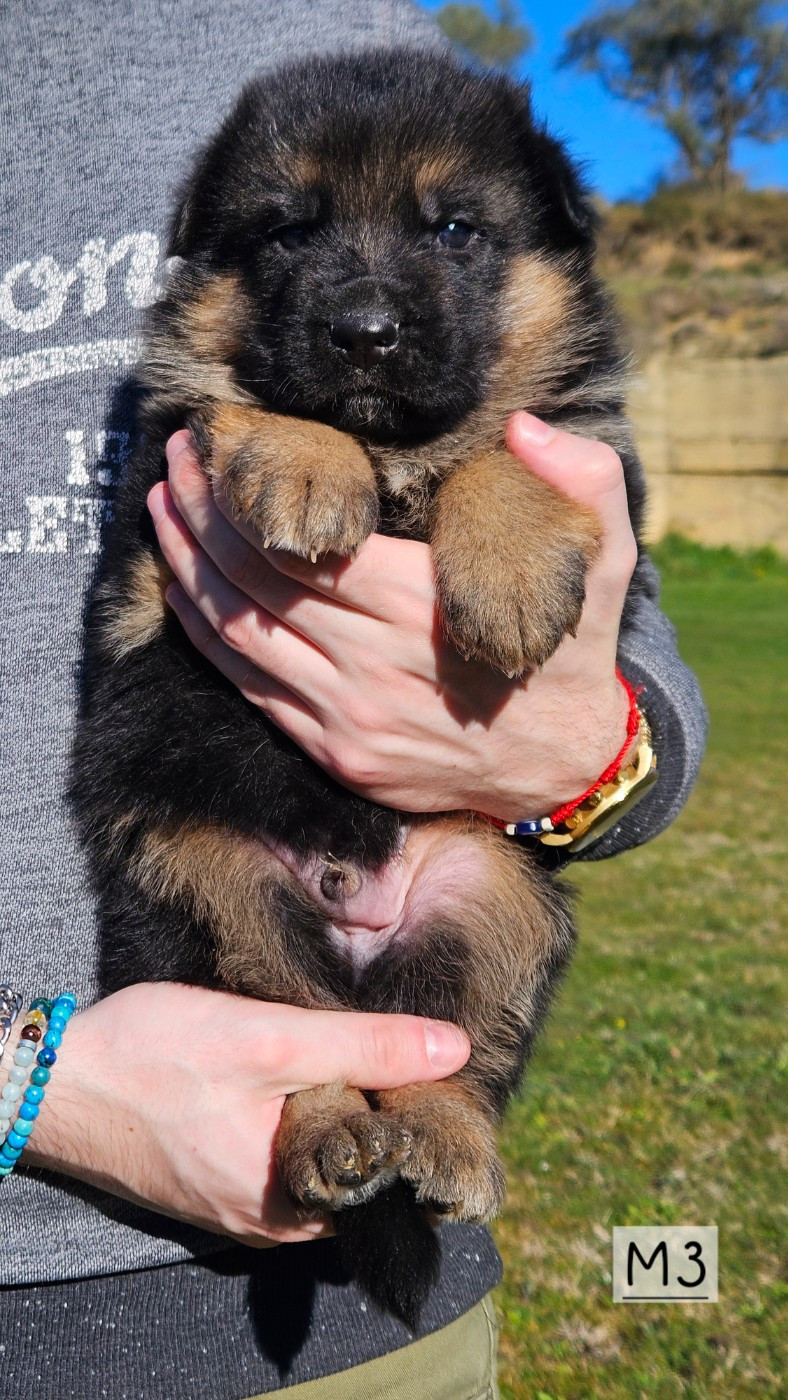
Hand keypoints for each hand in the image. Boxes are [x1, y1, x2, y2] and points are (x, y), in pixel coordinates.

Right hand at [24, 984, 468, 1246]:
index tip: (437, 1073)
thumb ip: (364, 1047)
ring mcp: (240, 1203)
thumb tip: (454, 1049)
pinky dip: (297, 1116)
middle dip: (380, 1116)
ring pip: (318, 1159)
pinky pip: (280, 1155)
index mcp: (292, 1204)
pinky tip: (298, 1072)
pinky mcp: (216, 1178)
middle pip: (357, 1171)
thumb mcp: (270, 1039)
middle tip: (400, 1051)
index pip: (391, 1180)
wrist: (56, 1079)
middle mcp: (270, 1220)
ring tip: (354, 1053)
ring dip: (337, 1111)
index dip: (419, 1125)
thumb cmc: (155, 1059)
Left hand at [148, 414, 636, 820]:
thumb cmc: (572, 652)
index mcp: (419, 607)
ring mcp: (345, 717)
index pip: (299, 542)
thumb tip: (523, 427)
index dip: (241, 494)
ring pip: (238, 634)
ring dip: (187, 569)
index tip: (211, 444)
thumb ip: (585, 481)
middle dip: (200, 514)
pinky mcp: (334, 752)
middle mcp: (370, 664)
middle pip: (253, 580)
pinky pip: (248, 689)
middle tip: (173, 462)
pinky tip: (184, 594)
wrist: (565, 765)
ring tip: (160, 511)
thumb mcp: (605, 562)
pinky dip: (206, 637)